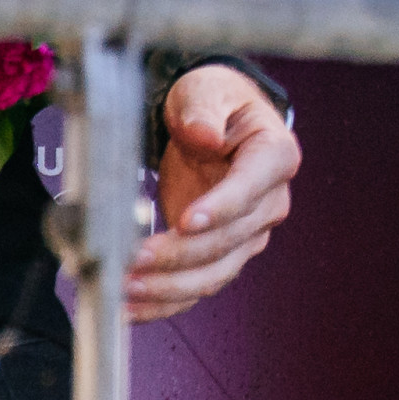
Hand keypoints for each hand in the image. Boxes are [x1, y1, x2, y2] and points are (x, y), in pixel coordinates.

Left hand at [126, 62, 299, 320]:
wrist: (211, 124)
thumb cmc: (213, 103)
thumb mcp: (206, 90)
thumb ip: (204, 109)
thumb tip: (205, 135)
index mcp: (274, 155)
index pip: (252, 187)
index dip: (221, 207)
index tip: (186, 220)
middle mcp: (269, 202)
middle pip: (228, 240)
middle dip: (179, 255)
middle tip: (133, 258)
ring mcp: (246, 235)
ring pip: (213, 273)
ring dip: (168, 288)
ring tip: (124, 287)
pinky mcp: (220, 256)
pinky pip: (195, 288)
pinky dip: (162, 304)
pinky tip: (129, 308)